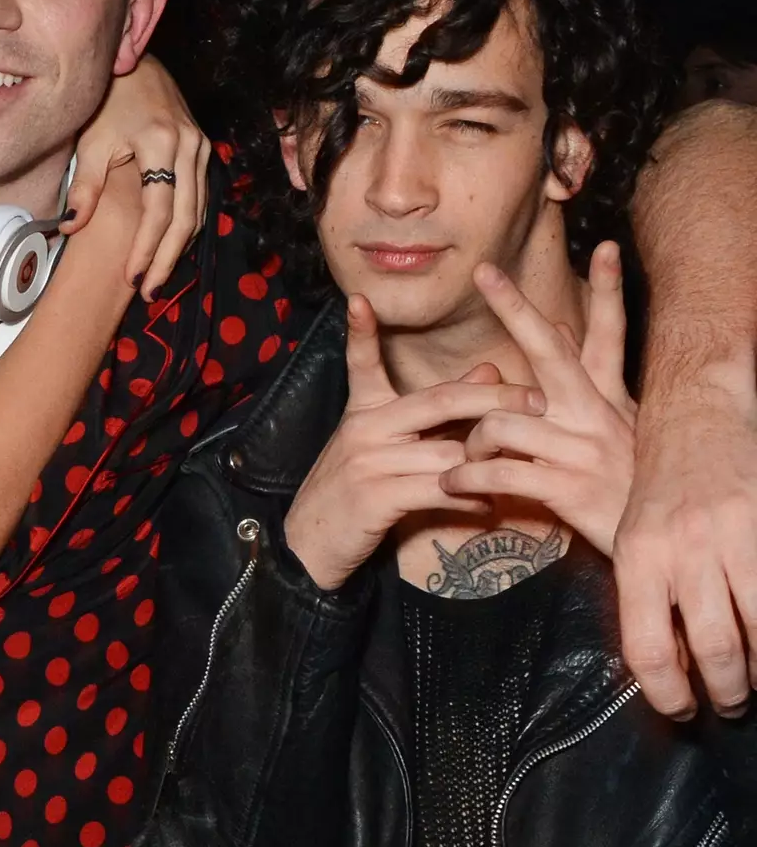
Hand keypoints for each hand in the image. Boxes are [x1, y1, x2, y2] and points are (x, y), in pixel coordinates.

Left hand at [66, 56, 209, 298]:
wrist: (134, 67)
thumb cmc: (106, 103)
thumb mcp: (91, 142)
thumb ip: (84, 187)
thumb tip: (68, 228)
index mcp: (161, 142)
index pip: (159, 210)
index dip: (147, 248)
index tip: (133, 278)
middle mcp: (189, 147)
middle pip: (186, 218)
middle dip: (168, 259)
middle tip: (151, 292)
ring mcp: (201, 148)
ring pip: (198, 211)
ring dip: (180, 248)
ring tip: (158, 278)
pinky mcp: (202, 150)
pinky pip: (200, 198)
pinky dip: (186, 227)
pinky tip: (169, 248)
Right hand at [283, 293, 542, 590]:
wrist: (310, 546)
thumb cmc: (357, 491)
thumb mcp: (387, 446)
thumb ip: (436, 411)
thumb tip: (488, 369)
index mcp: (363, 411)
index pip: (362, 364)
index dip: (361, 333)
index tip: (360, 299)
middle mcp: (364, 429)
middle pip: (438, 402)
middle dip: (492, 399)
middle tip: (536, 400)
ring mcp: (368, 463)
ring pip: (446, 452)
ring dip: (489, 463)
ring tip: (523, 466)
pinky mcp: (376, 498)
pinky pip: (436, 491)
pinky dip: (467, 498)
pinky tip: (488, 504)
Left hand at [441, 246, 635, 556]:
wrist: (648, 544)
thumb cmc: (624, 484)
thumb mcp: (614, 429)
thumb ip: (586, 382)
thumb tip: (562, 325)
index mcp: (605, 398)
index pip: (609, 333)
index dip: (610, 290)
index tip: (608, 248)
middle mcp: (593, 414)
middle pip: (550, 350)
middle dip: (516, 308)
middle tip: (485, 272)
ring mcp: (579, 449)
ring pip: (502, 422)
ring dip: (469, 441)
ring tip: (456, 460)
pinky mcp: (565, 487)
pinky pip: (500, 471)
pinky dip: (468, 476)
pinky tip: (452, 483)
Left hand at [613, 359, 756, 721]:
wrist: (694, 421)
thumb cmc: (659, 494)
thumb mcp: (633, 543)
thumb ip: (647, 603)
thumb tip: (671, 670)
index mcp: (639, 558)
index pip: (648, 648)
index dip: (667, 693)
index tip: (681, 710)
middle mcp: (684, 548)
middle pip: (713, 645)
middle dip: (727, 689)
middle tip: (731, 703)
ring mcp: (731, 535)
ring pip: (756, 626)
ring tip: (756, 678)